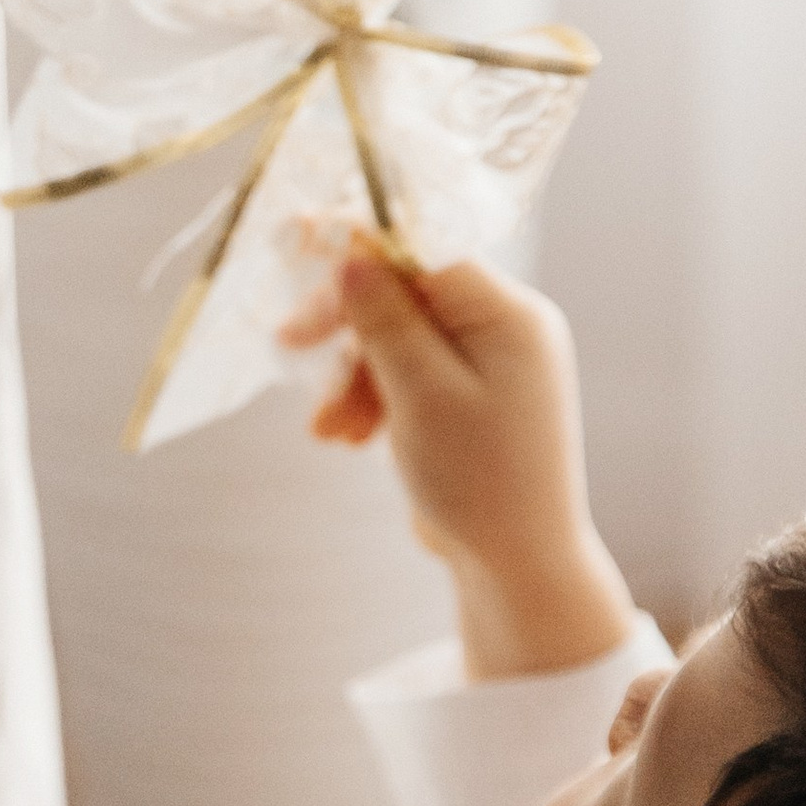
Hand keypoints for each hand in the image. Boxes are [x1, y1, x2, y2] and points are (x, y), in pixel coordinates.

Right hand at [283, 243, 636, 677]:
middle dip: (345, 322)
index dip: (356, 239)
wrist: (517, 566)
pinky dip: (369, 398)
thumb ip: (387, 320)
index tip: (293, 240)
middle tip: (288, 344)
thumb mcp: (422, 396)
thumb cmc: (481, 484)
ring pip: (397, 337)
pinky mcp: (466, 396)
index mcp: (507, 314)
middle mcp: (503, 328)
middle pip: (404, 290)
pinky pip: (406, 373)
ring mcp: (486, 362)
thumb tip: (352, 253)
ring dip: (351, 375)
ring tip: (326, 431)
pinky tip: (344, 437)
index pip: (424, 246)